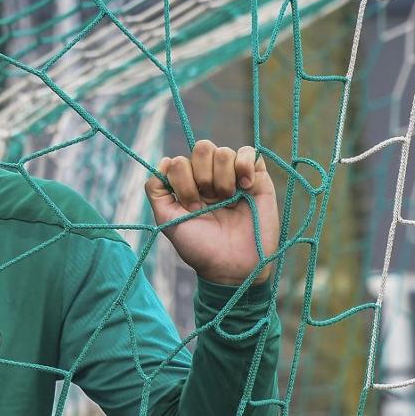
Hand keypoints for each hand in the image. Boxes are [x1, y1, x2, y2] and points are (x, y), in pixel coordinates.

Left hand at [144, 140, 278, 285]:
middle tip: (208, 202)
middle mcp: (210, 177)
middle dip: (201, 176)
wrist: (232, 266)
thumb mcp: (167, 220)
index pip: (179, 161)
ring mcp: (234, 176)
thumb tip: (164, 160)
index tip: (191, 207)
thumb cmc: (199, 246)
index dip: (182, 181)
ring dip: (222, 178)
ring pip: (223, 152)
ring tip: (227, 200)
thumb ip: (156, 190)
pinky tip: (244, 186)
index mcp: (188, 184)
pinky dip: (244, 165)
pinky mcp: (258, 179)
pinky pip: (250, 152)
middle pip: (202, 148)